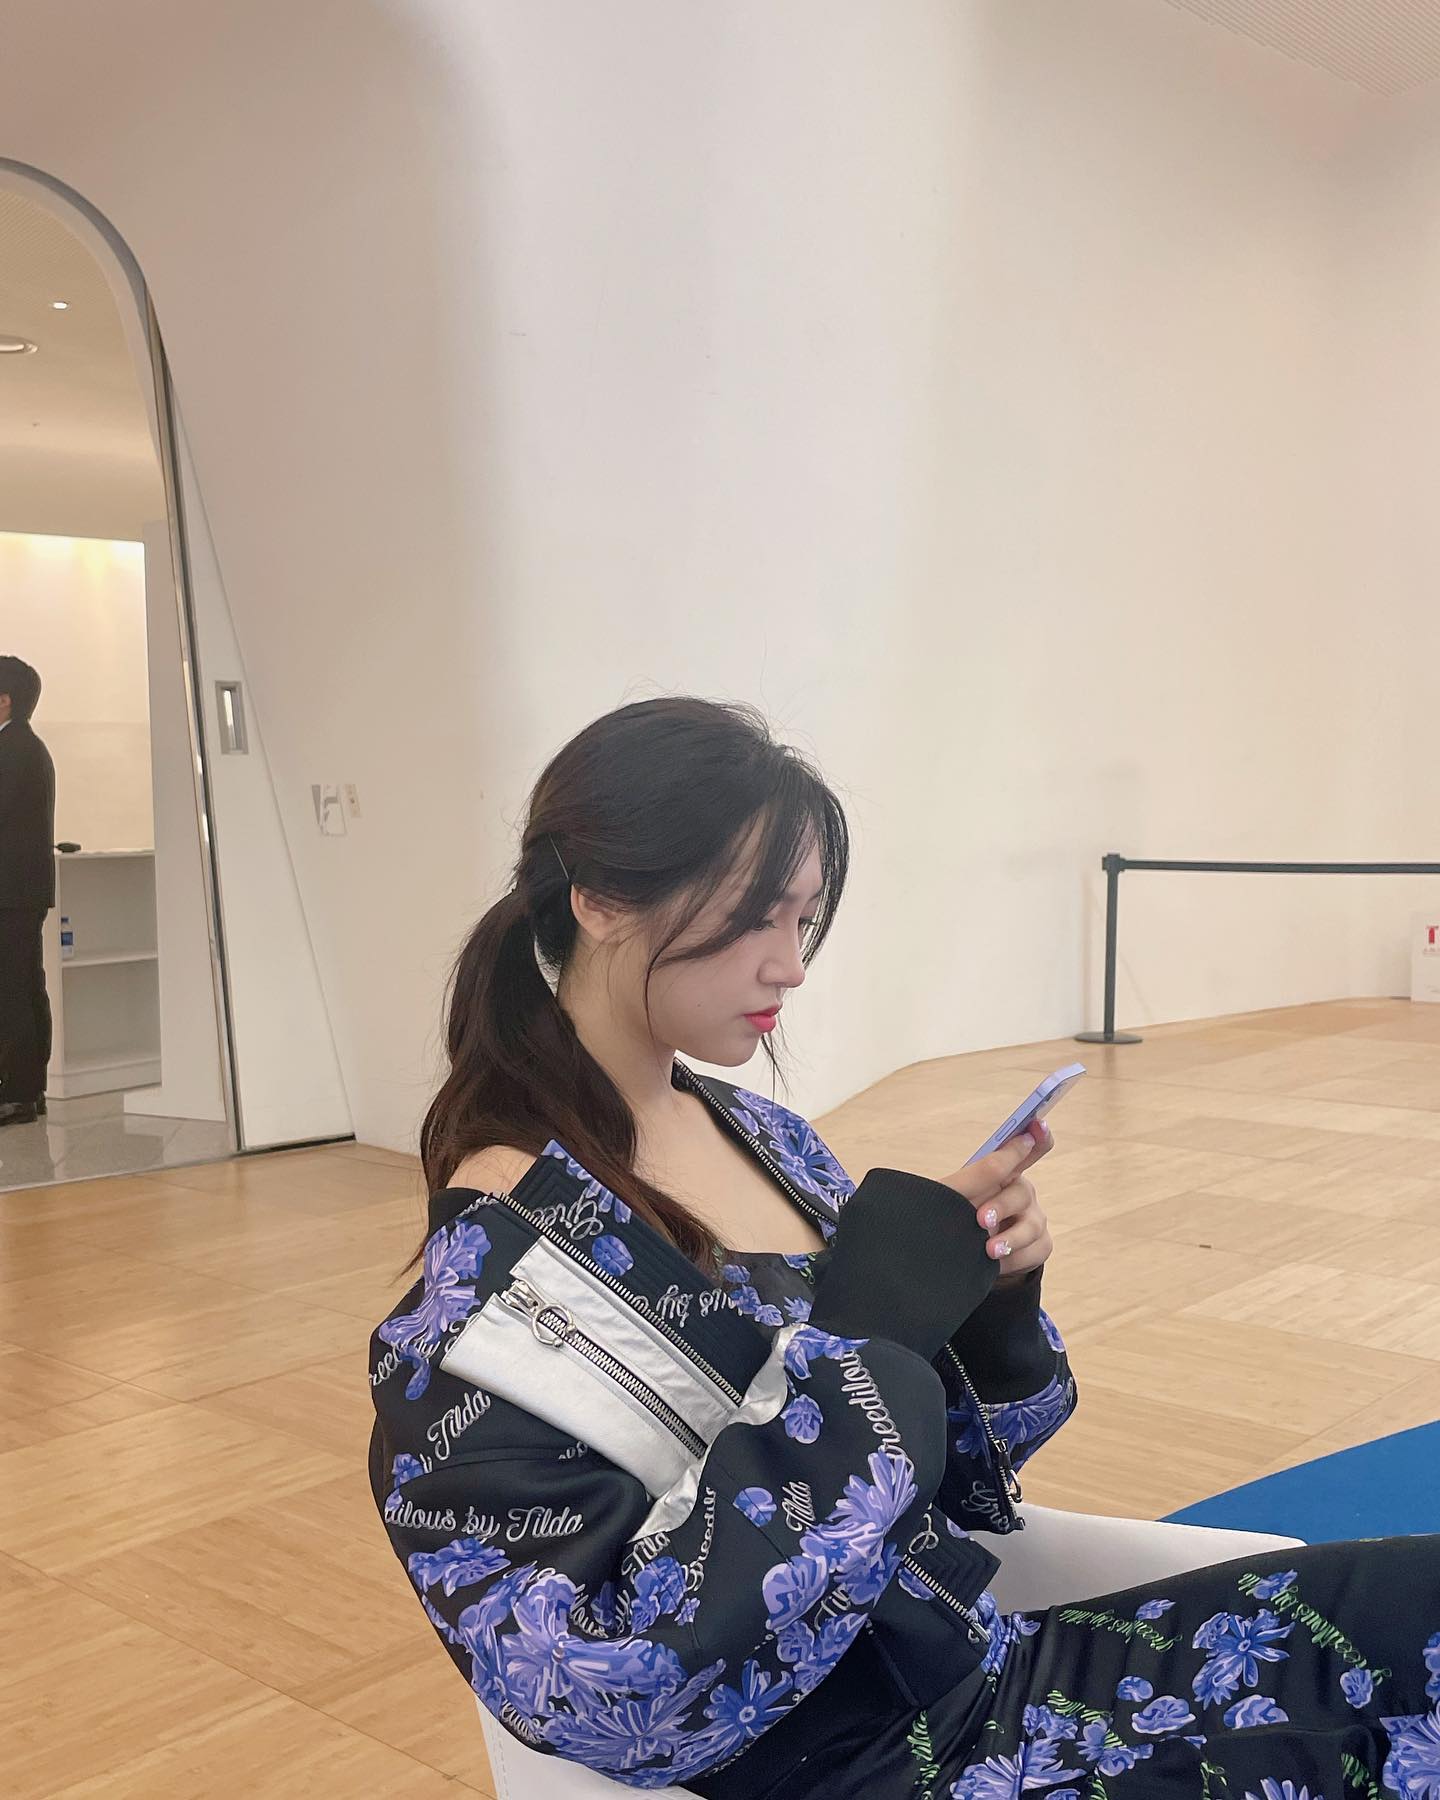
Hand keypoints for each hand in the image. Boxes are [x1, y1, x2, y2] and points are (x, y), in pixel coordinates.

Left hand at [941, 1123, 1054, 1280]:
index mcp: (1000, 1172)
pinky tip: (994, 1263)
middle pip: (1022, 1191)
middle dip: (1002, 1207)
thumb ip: (984, 1170)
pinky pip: (1039, 1249)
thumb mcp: (954, 1195)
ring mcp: (1032, 1218)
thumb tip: (1021, 1140)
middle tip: (980, 1220)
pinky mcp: (1038, 1245)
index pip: (1029, 1145)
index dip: (1037, 1134)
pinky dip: (1015, 1258)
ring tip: (988, 1251)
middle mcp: (1019, 1191)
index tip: (1036, 1125)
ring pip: (1034, 1224)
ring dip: (1011, 1239)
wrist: (949, 1260)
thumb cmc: (950, 1219)